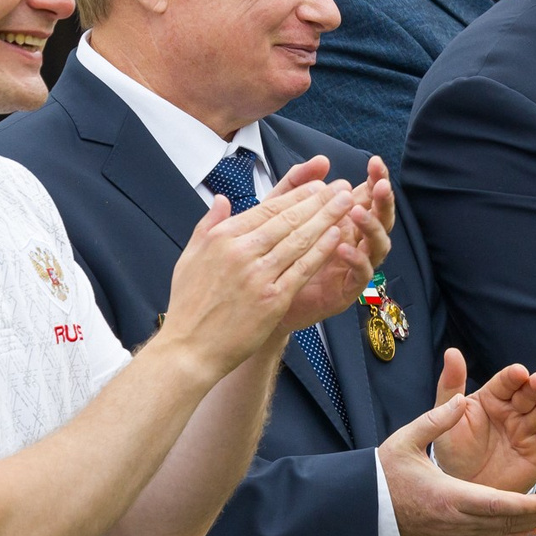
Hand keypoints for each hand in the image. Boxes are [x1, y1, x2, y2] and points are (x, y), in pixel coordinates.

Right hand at [156, 181, 357, 372]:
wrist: (189, 349)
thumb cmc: (189, 305)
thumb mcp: (189, 257)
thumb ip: (208, 225)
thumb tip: (222, 199)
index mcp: (222, 238)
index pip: (267, 209)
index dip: (296, 195)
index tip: (316, 185)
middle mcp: (241, 252)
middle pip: (288, 220)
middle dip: (319, 201)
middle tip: (341, 187)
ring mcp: (258, 276)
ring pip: (299, 240)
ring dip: (327, 219)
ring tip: (346, 203)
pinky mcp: (272, 300)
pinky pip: (302, 269)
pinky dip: (321, 250)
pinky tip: (337, 236)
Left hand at [265, 155, 392, 333]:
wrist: (262, 296)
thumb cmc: (277, 253)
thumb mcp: (282, 211)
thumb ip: (299, 183)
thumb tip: (322, 160)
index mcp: (345, 220)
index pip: (369, 196)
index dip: (376, 179)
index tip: (375, 163)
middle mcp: (356, 241)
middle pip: (382, 218)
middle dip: (383, 200)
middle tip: (380, 185)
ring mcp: (355, 265)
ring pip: (378, 245)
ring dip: (372, 227)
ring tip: (357, 212)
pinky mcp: (348, 289)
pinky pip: (361, 274)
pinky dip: (356, 259)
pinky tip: (343, 247)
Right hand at [379, 389, 535, 535]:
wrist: (362, 514)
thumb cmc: (382, 476)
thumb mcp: (406, 441)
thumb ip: (437, 419)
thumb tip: (463, 399)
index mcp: (448, 496)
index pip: (498, 504)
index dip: (531, 505)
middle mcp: (455, 521)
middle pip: (506, 522)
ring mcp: (452, 535)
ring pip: (499, 533)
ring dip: (529, 523)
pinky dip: (510, 534)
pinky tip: (528, 529)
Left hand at [426, 349, 535, 491]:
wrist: (463, 490)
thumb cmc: (453, 451)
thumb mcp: (445, 418)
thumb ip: (451, 386)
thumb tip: (452, 351)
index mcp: (492, 397)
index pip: (506, 382)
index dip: (513, 377)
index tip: (519, 373)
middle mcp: (513, 410)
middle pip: (528, 394)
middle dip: (535, 388)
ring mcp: (528, 429)